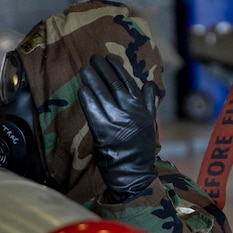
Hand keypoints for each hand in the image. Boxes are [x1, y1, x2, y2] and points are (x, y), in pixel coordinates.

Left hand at [77, 54, 161, 202]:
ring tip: (84, 69)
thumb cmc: (140, 150)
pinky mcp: (104, 133)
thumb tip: (150, 84)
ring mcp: (117, 122)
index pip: (128, 83)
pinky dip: (88, 100)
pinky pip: (93, 113)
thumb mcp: (150, 124)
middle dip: (102, 70)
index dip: (117, 69)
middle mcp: (130, 113)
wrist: (134, 174)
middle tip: (93, 59)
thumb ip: (149, 103)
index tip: (108, 59)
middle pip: (114, 85)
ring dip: (92, 80)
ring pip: (102, 96)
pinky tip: (82, 90)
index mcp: (141, 109)